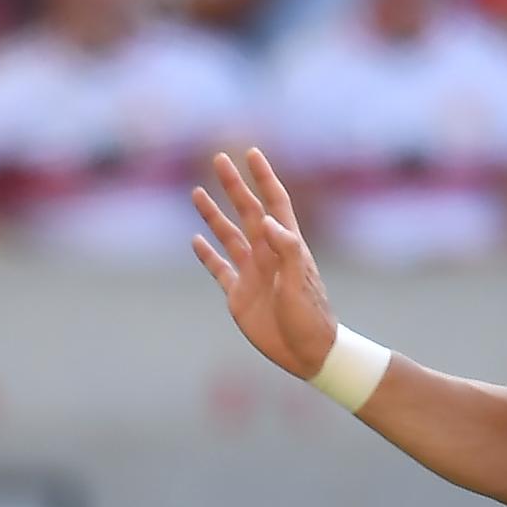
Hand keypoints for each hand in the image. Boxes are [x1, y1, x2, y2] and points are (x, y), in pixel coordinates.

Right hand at [191, 148, 339, 379]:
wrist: (307, 353)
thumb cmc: (311, 318)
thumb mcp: (300, 283)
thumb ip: (286, 251)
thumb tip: (266, 220)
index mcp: (285, 246)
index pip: (274, 203)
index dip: (264, 178)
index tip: (252, 153)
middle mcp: (267, 254)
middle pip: (247, 211)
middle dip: (233, 185)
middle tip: (218, 158)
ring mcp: (251, 273)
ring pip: (228, 235)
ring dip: (213, 215)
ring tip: (197, 192)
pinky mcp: (238, 294)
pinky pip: (219, 268)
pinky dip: (207, 254)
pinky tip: (196, 240)